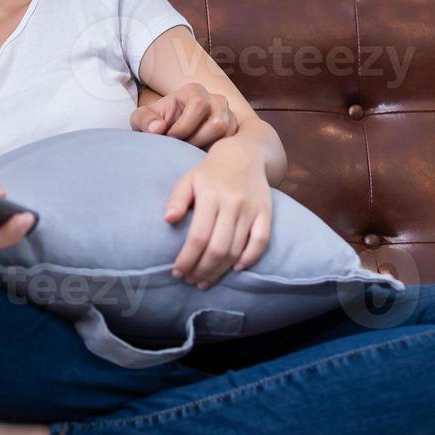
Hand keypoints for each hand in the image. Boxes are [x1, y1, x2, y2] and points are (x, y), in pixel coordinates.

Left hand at [131, 82, 237, 148]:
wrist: (170, 128)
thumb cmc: (156, 122)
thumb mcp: (141, 119)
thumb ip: (144, 120)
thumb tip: (158, 128)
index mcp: (195, 91)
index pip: (198, 106)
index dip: (183, 127)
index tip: (169, 138)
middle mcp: (217, 100)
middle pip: (217, 123)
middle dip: (195, 140)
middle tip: (179, 148)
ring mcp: (229, 116)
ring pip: (226, 135)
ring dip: (205, 147)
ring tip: (188, 150)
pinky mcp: (235, 133)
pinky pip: (231, 145)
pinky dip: (214, 152)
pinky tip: (199, 153)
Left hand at [164, 140, 271, 288]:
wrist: (244, 154)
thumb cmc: (210, 171)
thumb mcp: (188, 179)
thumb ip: (177, 199)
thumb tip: (167, 220)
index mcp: (210, 195)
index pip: (198, 236)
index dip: (187, 259)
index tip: (177, 272)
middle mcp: (232, 203)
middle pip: (218, 248)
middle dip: (202, 270)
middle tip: (191, 281)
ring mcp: (251, 208)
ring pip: (237, 249)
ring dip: (220, 270)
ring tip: (206, 281)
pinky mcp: (266, 212)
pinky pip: (261, 241)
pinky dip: (250, 258)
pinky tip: (236, 269)